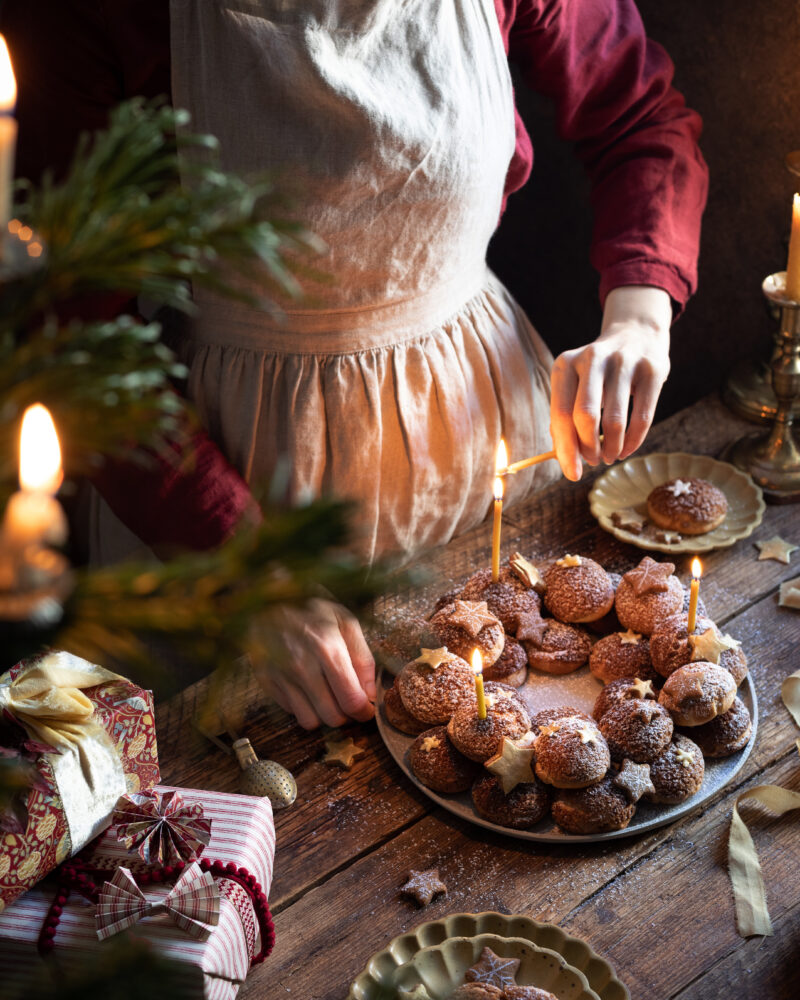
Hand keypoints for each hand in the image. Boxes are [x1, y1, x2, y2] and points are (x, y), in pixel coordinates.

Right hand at [250, 599, 375, 729]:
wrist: (267, 598)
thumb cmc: (311, 609)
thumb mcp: (346, 622)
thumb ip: (363, 659)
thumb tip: (370, 694)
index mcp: (327, 648)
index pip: (351, 701)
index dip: (364, 711)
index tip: (366, 708)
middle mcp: (302, 666)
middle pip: (332, 717)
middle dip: (346, 714)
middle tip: (347, 700)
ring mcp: (281, 676)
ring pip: (311, 722)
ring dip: (323, 714)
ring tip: (327, 695)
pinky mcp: (266, 682)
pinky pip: (291, 712)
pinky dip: (303, 706)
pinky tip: (307, 687)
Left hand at [549, 285, 671, 479]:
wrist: (635, 334)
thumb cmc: (598, 373)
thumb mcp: (575, 384)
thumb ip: (565, 417)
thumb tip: (565, 458)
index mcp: (565, 365)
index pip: (560, 414)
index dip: (566, 450)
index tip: (572, 474)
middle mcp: (592, 359)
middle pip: (585, 417)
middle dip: (589, 448)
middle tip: (594, 462)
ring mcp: (623, 361)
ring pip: (615, 420)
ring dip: (613, 447)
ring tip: (611, 456)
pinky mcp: (651, 369)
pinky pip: (642, 416)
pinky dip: (634, 441)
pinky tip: (627, 449)